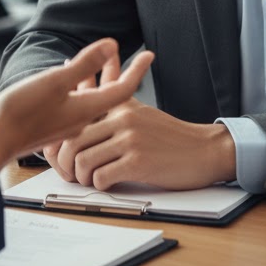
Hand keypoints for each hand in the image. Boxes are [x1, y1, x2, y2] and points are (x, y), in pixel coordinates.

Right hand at [0, 38, 153, 169]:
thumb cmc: (23, 112)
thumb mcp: (56, 81)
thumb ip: (85, 64)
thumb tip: (112, 45)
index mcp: (87, 110)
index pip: (123, 90)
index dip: (138, 70)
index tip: (150, 55)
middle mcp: (82, 119)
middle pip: (110, 94)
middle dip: (120, 72)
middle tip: (132, 57)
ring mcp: (67, 123)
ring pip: (92, 97)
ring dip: (99, 77)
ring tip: (102, 60)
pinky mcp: (52, 123)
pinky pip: (75, 102)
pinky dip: (79, 85)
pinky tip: (68, 76)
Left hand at [44, 101, 235, 190]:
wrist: (203, 150)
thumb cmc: (167, 135)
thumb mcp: (139, 109)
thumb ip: (113, 98)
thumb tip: (84, 80)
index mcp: (119, 104)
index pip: (76, 117)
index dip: (63, 140)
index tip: (62, 153)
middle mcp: (122, 118)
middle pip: (74, 140)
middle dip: (67, 162)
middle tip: (73, 173)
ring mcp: (130, 139)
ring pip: (84, 160)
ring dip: (82, 176)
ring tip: (90, 179)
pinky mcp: (138, 162)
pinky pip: (102, 176)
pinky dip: (100, 185)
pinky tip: (109, 183)